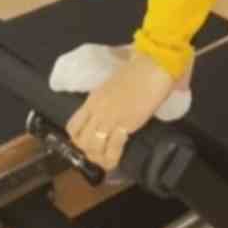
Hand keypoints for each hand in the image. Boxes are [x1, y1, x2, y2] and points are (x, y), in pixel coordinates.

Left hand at [65, 49, 176, 171]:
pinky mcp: (127, 124)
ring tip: (105, 161)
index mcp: (92, 99)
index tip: (87, 141)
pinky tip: (114, 162)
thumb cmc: (137, 69)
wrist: (153, 65)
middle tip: (98, 154)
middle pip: (81, 140)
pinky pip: (113, 148)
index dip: (78, 138)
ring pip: (94, 147)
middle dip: (88, 151)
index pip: (73, 126)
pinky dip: (112, 158)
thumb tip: (109, 107)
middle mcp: (97, 110)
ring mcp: (111, 118)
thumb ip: (106, 98)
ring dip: (99, 157)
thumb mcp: (112, 84)